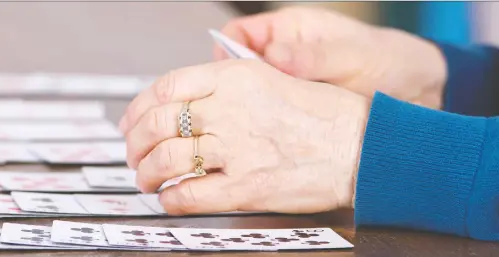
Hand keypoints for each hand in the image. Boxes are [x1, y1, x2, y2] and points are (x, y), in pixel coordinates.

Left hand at [119, 60, 368, 214]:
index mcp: (235, 77)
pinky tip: (170, 198)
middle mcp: (229, 108)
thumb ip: (227, 87)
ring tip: (146, 179)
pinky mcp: (245, 186)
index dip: (139, 107)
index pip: (167, 87)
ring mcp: (236, 148)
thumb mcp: (272, 80)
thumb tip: (186, 104)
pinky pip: (190, 194)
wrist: (360, 146)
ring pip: (167, 158)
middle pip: (159, 123)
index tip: (131, 122)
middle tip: (134, 155)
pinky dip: (171, 198)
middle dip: (136, 143)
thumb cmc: (322, 114)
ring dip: (147, 172)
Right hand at [215, 7, 446, 108]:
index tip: (227, 76)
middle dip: (232, 89)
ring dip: (250, 113)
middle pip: (238, 70)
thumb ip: (314, 57)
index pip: (239, 34)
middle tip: (235, 110)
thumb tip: (275, 57)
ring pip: (251, 99)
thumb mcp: (352, 55)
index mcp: (290, 31)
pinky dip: (269, 130)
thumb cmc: (389, 61)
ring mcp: (288, 89)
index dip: (226, 51)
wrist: (421, 95)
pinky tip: (274, 141)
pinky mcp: (297, 115)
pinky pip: (272, 120)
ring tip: (254, 130)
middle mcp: (283, 59)